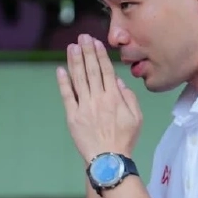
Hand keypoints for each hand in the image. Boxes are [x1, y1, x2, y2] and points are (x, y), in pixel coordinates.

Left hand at [56, 34, 141, 163]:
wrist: (108, 160)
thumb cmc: (124, 140)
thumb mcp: (137, 117)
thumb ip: (129, 97)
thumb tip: (117, 80)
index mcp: (114, 98)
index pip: (106, 70)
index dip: (100, 55)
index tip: (95, 42)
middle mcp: (98, 99)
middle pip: (91, 70)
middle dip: (87, 51)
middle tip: (82, 37)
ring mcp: (84, 107)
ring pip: (78, 79)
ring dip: (75, 61)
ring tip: (72, 47)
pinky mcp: (72, 116)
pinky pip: (67, 96)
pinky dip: (63, 82)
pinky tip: (60, 69)